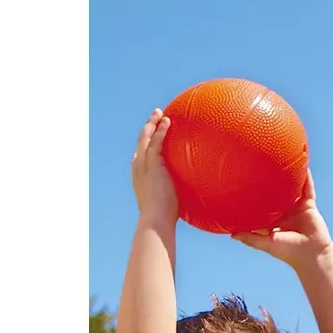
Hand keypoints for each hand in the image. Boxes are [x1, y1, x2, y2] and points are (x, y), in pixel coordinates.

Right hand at [132, 109, 177, 223]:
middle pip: (141, 142)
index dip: (144, 144)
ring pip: (145, 138)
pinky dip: (160, 130)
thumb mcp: (168, 202)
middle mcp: (138, 168)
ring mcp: (143, 165)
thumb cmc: (164, 217)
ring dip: (152, 123)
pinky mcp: (152, 165)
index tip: (151, 136)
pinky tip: (167, 121)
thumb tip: (193, 198)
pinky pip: (155, 143)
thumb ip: (175, 195)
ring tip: (160, 112)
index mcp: (140, 177)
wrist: (156, 219)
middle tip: (155, 117)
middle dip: (147, 128)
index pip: (140, 156)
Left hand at [232, 170, 332, 266]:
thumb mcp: (266, 244)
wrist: (311, 255)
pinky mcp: (308, 205)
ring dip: (289, 175)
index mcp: (273, 220)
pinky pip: (308, 189)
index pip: (261, 206)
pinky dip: (307, 179)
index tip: (242, 186)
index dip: (253, 197)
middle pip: (275, 193)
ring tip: (284, 159)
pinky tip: (304, 167)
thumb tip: (231, 234)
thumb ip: (250, 238)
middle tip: (259, 166)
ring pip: (292, 188)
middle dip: (269, 182)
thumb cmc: (288, 252)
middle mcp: (284, 212)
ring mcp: (297, 207)